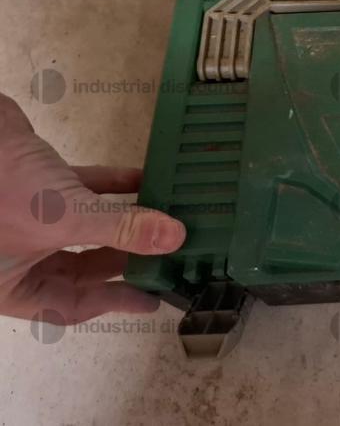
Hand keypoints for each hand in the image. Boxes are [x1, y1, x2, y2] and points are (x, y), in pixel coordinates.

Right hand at [0, 93, 184, 323]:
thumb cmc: (2, 187)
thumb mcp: (65, 217)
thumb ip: (120, 229)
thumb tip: (174, 239)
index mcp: (9, 284)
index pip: (69, 307)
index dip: (114, 301)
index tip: (153, 297)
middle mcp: (17, 255)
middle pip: (79, 268)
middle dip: (124, 259)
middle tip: (165, 256)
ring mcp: (26, 217)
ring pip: (83, 228)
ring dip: (123, 220)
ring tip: (164, 220)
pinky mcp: (35, 180)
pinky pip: (81, 191)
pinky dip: (112, 186)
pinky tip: (145, 180)